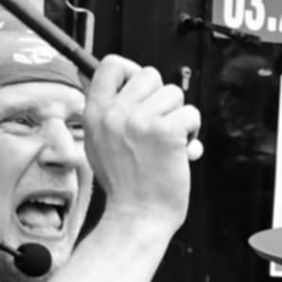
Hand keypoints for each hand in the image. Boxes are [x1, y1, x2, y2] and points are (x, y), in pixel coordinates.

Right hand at [83, 56, 202, 231]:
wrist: (137, 217)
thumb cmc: (124, 185)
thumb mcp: (97, 143)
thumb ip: (102, 111)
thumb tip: (90, 75)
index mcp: (95, 114)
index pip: (112, 64)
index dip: (130, 72)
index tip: (139, 91)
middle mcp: (115, 113)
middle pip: (149, 74)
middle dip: (160, 99)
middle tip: (154, 128)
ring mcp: (140, 121)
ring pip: (174, 94)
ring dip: (178, 117)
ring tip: (166, 144)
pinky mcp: (166, 132)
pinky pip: (191, 114)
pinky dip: (192, 134)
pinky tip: (179, 152)